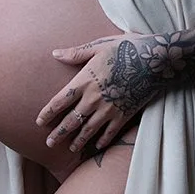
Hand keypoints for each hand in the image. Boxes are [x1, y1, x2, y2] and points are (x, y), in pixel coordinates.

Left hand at [37, 32, 164, 153]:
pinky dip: (103, 140)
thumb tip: (55, 53)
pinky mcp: (124, 114)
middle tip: (49, 143)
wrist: (155, 60)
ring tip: (71, 148)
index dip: (48, 113)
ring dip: (78, 140)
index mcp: (85, 80)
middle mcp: (94, 98)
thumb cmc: (127, 48)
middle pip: (71, 120)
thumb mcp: (100, 45)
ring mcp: (109, 109)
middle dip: (59, 133)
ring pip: (88, 130)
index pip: (60, 101)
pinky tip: (97, 146)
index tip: (39, 122)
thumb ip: (76, 53)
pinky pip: (110, 132)